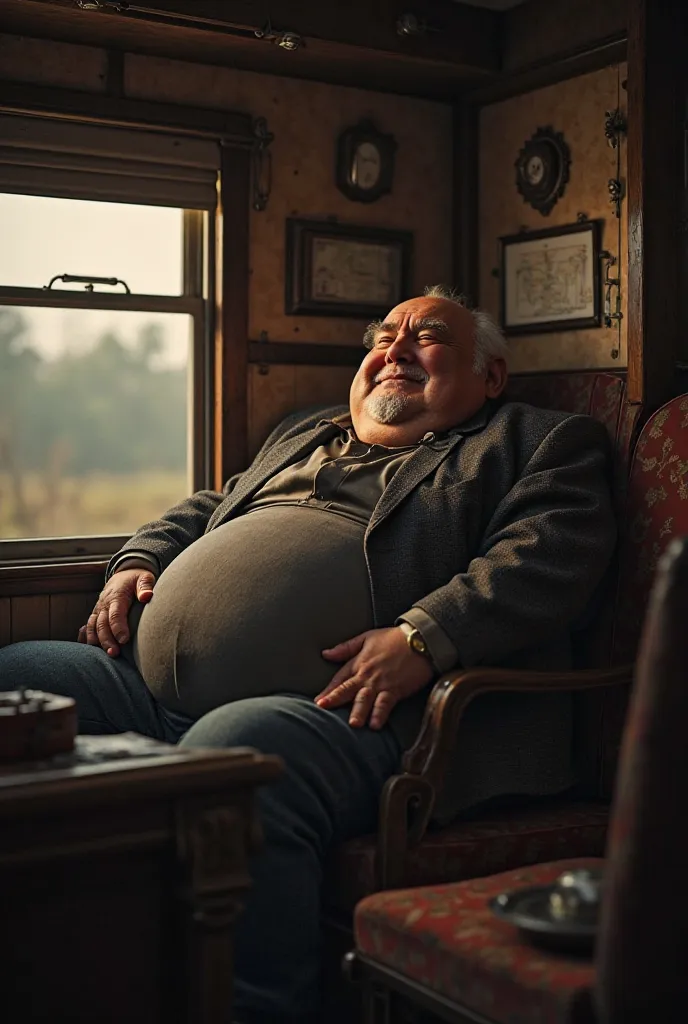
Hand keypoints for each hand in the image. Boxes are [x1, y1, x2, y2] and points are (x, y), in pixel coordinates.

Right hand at [77, 568, 155, 656]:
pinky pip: (88, 626)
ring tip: (105, 654)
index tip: (124, 640)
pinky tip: (89, 648)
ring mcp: (98, 609)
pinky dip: (86, 637)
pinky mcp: (96, 614)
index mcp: (117, 596)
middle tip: (114, 653)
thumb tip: (147, 596)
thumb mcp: (144, 578)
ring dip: (97, 641)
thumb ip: (145, 586)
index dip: (118, 627)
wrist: (123, 575)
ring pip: (93, 627)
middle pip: (102, 624)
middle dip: (107, 639)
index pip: (115, 614)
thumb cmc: (136, 578)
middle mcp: (104, 604)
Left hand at [315, 627, 433, 729]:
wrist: (420, 639)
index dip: (328, 691)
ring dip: (358, 711)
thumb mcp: (367, 638)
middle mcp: (367, 674)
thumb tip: (326, 653)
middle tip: (323, 710)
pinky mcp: (396, 689)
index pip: (340, 679)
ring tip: (352, 723)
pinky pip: (385, 704)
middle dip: (335, 700)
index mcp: (359, 662)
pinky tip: (375, 724)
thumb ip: (345, 648)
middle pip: (348, 689)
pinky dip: (380, 713)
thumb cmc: (394, 638)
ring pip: (365, 699)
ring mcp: (381, 683)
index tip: (319, 702)